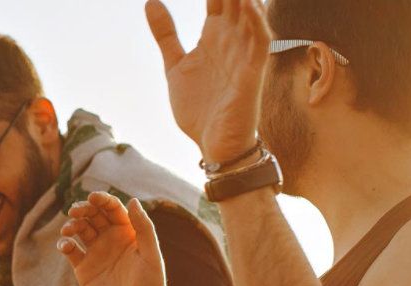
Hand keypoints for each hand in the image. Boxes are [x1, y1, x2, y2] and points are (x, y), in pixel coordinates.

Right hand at [58, 193, 171, 285]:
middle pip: (93, 215)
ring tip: (68, 229)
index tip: (92, 197)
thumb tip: (133, 200)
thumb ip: (144, 227)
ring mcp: (96, 253)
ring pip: (80, 230)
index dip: (102, 200)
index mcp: (128, 233)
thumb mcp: (151, 255)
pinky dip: (64, 244)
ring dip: (72, 225)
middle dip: (83, 209)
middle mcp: (111, 240)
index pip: (113, 209)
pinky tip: (65, 245)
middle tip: (75, 211)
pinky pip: (70, 251)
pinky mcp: (84, 269)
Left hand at [148, 0, 271, 161]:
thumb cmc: (200, 108)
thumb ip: (166, 33)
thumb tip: (150, 1)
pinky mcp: (252, 75)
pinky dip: (256, 21)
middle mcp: (233, 40)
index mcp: (215, 36)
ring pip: (250, 13)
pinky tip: (248, 5)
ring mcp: (244, 55)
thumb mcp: (175, 66)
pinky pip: (260, 42)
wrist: (214, 146)